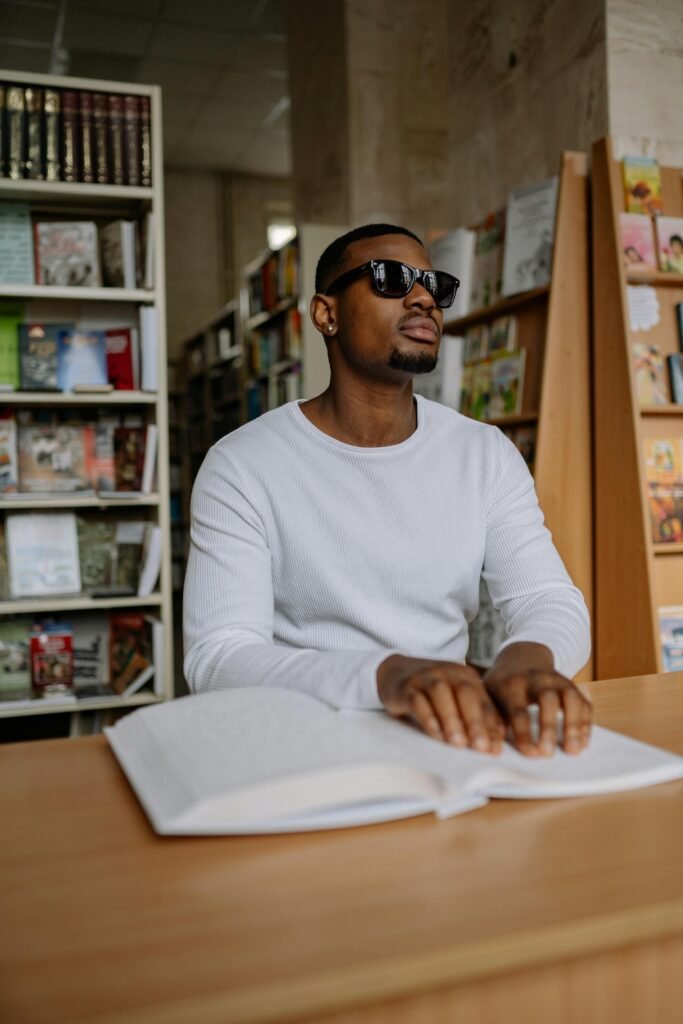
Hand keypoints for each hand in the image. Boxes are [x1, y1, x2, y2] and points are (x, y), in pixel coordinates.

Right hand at [377, 654, 504, 753]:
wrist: (395, 672)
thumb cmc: (431, 693)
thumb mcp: (455, 699)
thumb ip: (475, 717)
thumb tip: (495, 746)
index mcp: (466, 676)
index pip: (483, 701)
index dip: (491, 726)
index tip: (494, 750)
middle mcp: (448, 672)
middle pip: (466, 694)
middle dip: (475, 722)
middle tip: (480, 747)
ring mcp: (426, 677)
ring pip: (441, 695)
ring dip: (452, 720)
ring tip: (458, 744)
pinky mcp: (407, 687)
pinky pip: (418, 701)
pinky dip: (428, 719)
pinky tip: (435, 735)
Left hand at [483, 660, 591, 756]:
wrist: (521, 658)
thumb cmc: (502, 685)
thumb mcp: (490, 695)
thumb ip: (493, 719)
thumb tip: (496, 745)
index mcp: (511, 684)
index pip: (518, 710)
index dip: (524, 733)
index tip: (531, 753)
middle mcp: (536, 679)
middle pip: (547, 698)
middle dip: (549, 727)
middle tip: (548, 753)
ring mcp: (557, 680)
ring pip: (570, 697)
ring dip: (574, 725)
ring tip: (573, 750)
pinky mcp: (572, 685)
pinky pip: (583, 703)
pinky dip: (585, 723)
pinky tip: (582, 743)